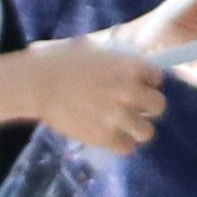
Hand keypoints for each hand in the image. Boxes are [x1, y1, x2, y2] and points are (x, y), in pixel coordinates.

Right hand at [10, 41, 170, 156]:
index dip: (146, 82)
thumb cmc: (61, 60)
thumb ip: (118, 61)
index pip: (157, 78)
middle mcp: (130, 92)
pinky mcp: (104, 136)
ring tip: (122, 124)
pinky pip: (126, 147)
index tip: (135, 84)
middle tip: (132, 106)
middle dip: (148, 106)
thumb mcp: (96, 49)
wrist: (37, 82)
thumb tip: (130, 66)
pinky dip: (120, 143)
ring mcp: (118, 116)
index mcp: (131, 67)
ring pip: (147, 132)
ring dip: (136, 128)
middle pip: (159, 106)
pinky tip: (109, 135)